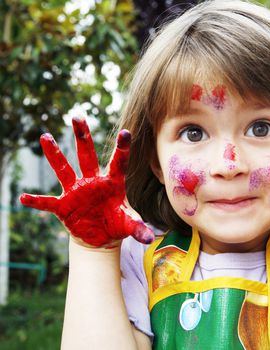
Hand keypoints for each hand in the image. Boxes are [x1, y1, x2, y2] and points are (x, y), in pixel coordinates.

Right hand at [20, 116, 153, 247]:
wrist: (101, 236)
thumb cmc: (117, 223)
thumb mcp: (129, 225)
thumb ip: (138, 228)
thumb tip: (149, 239)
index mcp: (112, 183)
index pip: (119, 163)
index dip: (122, 148)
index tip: (126, 132)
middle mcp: (93, 182)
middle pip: (88, 155)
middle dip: (83, 137)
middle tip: (77, 116)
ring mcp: (76, 192)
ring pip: (64, 169)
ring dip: (55, 155)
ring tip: (46, 136)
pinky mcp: (64, 206)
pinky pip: (48, 202)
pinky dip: (37, 201)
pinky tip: (24, 197)